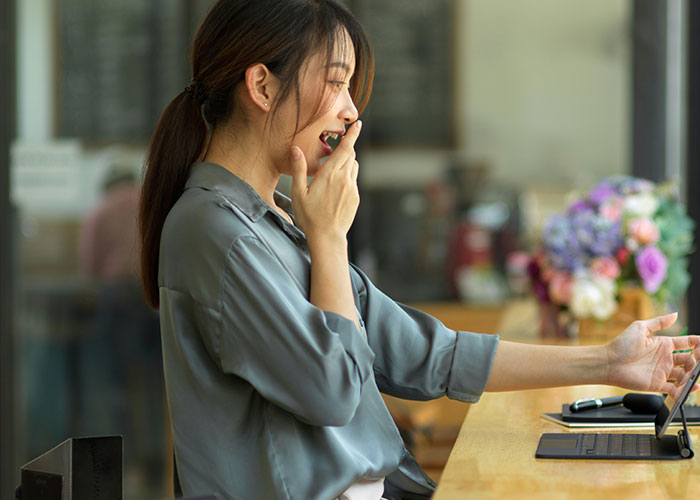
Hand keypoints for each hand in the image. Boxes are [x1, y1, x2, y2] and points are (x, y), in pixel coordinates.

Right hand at [289, 121, 361, 243]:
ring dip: (346, 163)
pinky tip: (335, 189)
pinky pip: (353, 181)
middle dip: (346, 149)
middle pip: (351, 155)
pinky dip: (347, 177)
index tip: (358, 125)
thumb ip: (299, 169)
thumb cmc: (310, 216)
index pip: (345, 149)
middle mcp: (344, 179)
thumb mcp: (298, 192)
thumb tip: (295, 149)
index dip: (353, 135)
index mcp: (329, 175)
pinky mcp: (356, 197)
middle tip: (336, 150)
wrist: (327, 237)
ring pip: (354, 167)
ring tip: (333, 172)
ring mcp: (352, 188)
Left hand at [605, 313, 699, 394]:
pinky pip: (675, 389)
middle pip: (690, 360)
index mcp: (663, 344)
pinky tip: (691, 388)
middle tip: (699, 362)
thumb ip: (659, 322)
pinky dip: (684, 391)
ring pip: (685, 375)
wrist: (608, 363)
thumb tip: (675, 314)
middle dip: (698, 361)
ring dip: (692, 376)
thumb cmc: (621, 345)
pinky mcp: (657, 384)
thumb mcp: (640, 328)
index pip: (687, 343)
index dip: (698, 344)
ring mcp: (662, 372)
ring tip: (695, 376)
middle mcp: (665, 358)